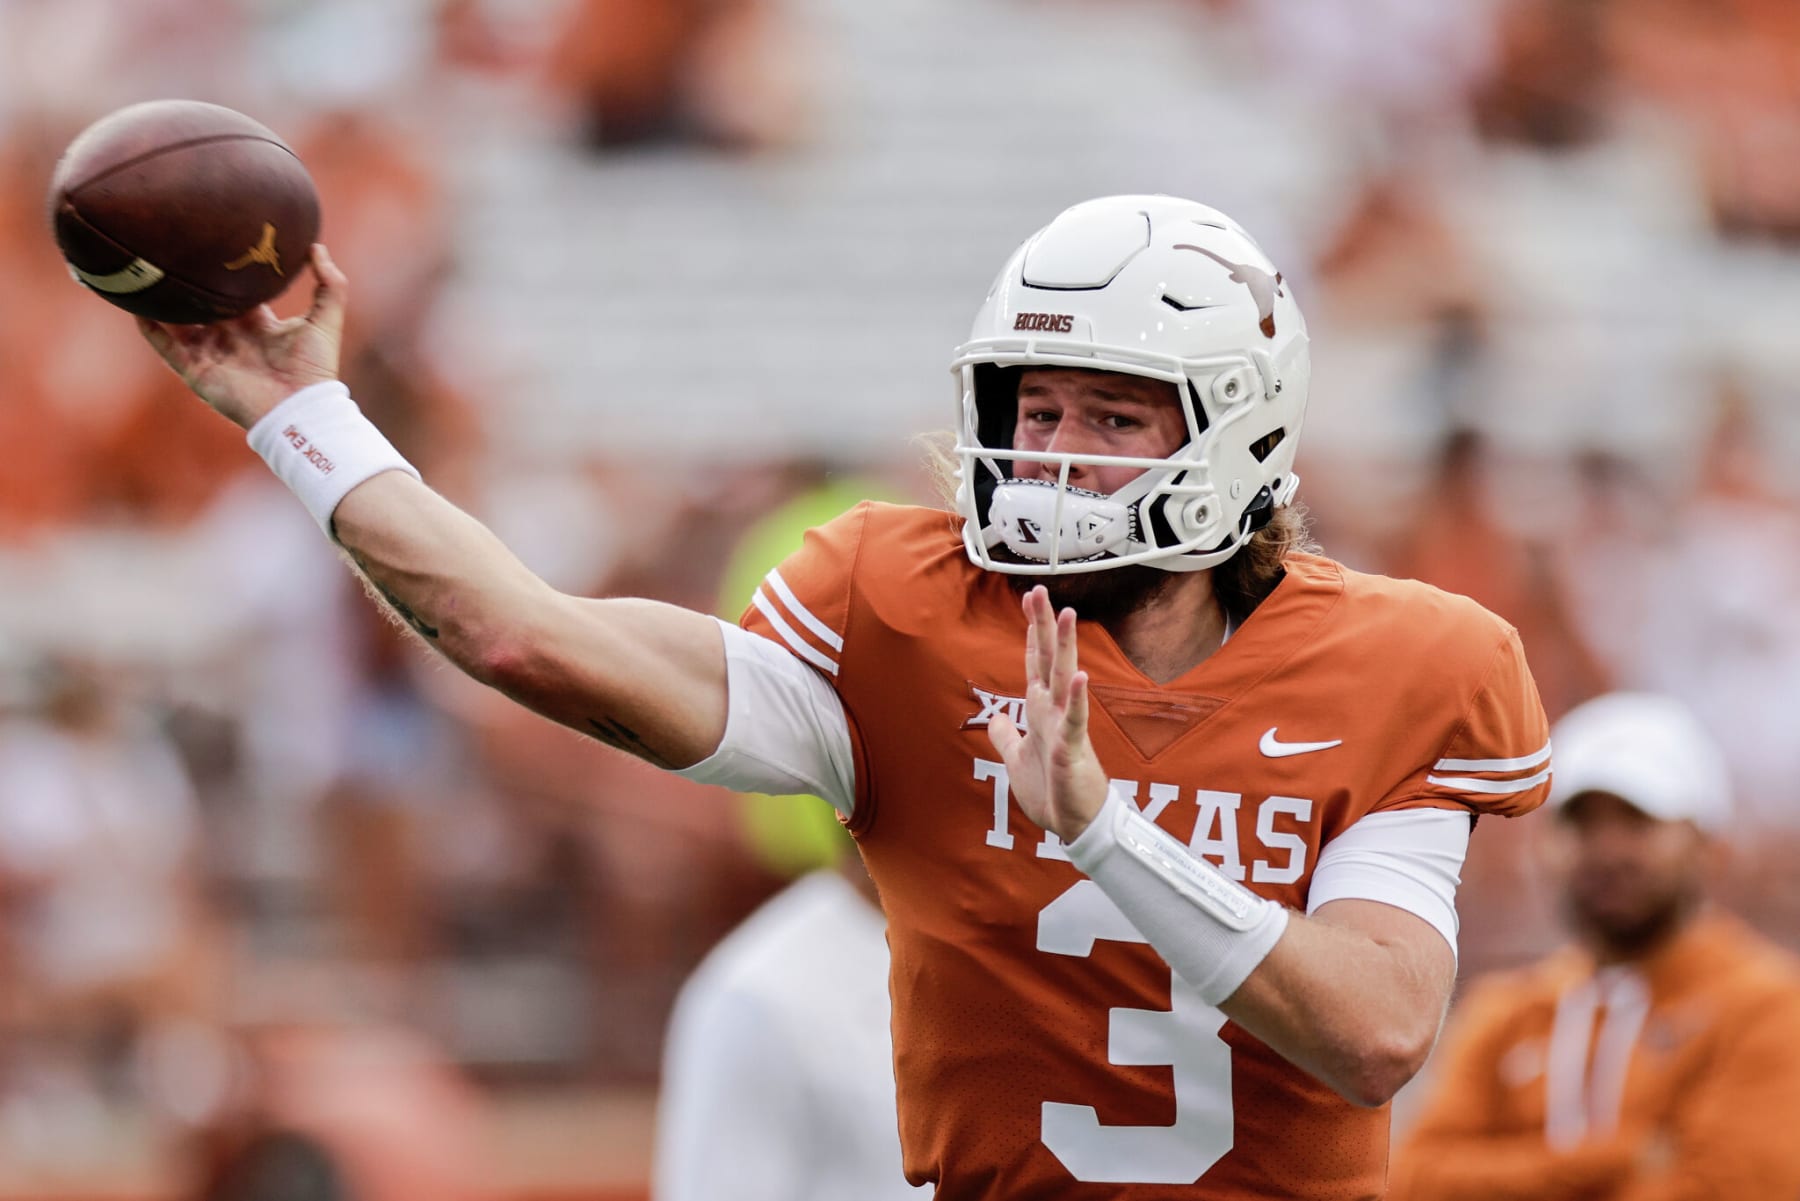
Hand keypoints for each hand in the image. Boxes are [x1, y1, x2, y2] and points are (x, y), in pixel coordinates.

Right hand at [136, 243, 347, 428]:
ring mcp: (211, 353)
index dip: (227, 273)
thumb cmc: (315, 368)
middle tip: (174, 249)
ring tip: (145, 272)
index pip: (237, 293)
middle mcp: (231, 337)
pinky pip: (165, 346)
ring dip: (163, 301)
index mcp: (259, 325)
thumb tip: (317, 248)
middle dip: (191, 283)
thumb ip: (330, 284)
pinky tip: (133, 304)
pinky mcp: (196, 370)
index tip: (216, 243)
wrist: (299, 408)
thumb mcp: (326, 320)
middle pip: (204, 304)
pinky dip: (149, 327)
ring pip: (178, 322)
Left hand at [986, 586, 1111, 841]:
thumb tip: (997, 717)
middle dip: (1043, 626)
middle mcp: (1054, 712)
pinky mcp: (1072, 749)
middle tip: (1038, 591)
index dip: (1031, 633)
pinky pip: (1074, 720)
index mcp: (1041, 711)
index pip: (1036, 663)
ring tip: (1066, 615)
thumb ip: (1007, 737)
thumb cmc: (1052, 792)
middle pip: (1049, 660)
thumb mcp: (1016, 760)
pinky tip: (1079, 677)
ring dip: (1065, 647)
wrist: (1075, 825)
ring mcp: (1065, 727)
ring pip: (1064, 679)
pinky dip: (1076, 699)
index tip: (1029, 601)